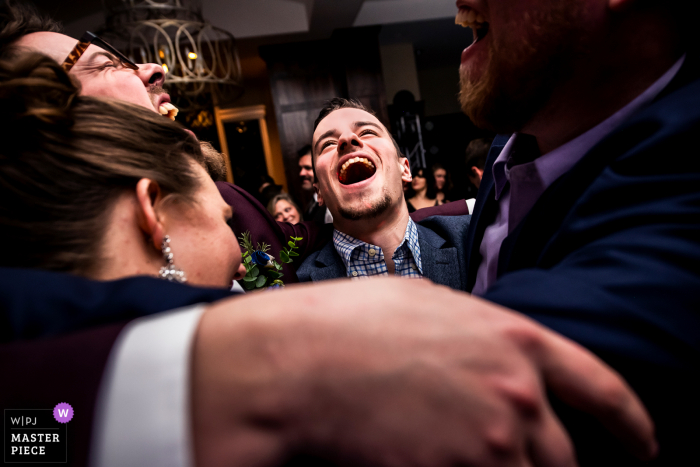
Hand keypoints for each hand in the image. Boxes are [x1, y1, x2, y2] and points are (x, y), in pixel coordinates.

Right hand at [191, 278, 655, 466]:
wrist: (300, 363)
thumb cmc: (352, 326)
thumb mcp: (431, 306)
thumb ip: (480, 337)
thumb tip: (496, 359)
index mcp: (515, 341)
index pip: (602, 389)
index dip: (631, 425)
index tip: (642, 449)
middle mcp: (517, 394)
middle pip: (564, 458)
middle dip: (548, 466)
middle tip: (515, 461)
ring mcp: (492, 442)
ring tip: (463, 456)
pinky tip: (434, 461)